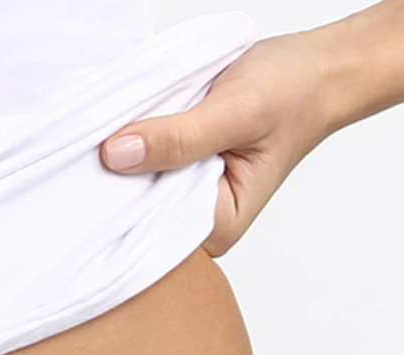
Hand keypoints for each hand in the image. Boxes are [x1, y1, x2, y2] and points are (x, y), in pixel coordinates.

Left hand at [99, 32, 337, 256]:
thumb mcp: (235, 112)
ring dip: (120, 161)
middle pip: (135, 216)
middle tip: (88, 150)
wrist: (316, 69)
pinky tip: (121, 128)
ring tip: (103, 135)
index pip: (148, 235)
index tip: (88, 179)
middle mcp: (195, 221)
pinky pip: (141, 164)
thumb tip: (117, 154)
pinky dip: (132, 144)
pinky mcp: (176, 172)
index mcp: (216, 228)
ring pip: (133, 188)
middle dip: (114, 184)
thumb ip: (179, 137)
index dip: (116, 209)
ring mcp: (183, 197)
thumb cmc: (293, 94)